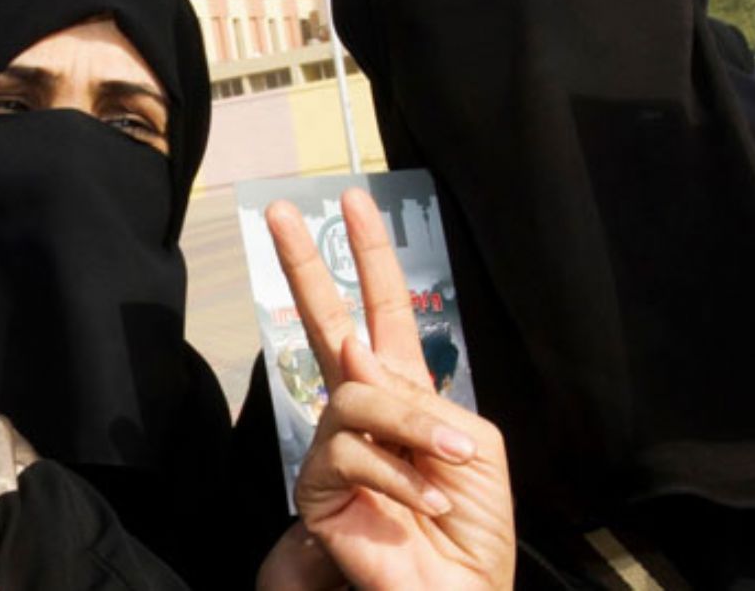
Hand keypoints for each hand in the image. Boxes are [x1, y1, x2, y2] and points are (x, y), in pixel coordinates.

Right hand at [256, 190, 513, 590]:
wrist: (457, 590)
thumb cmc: (471, 526)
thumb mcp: (473, 447)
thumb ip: (422, 396)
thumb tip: (353, 350)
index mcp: (405, 391)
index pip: (382, 311)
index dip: (369, 258)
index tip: (352, 203)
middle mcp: (362, 408)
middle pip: (325, 321)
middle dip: (306, 263)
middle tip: (281, 211)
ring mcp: (335, 443)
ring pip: (359, 394)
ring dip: (415, 430)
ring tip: (449, 471)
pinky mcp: (317, 483)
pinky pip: (353, 451)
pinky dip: (403, 477)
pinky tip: (425, 503)